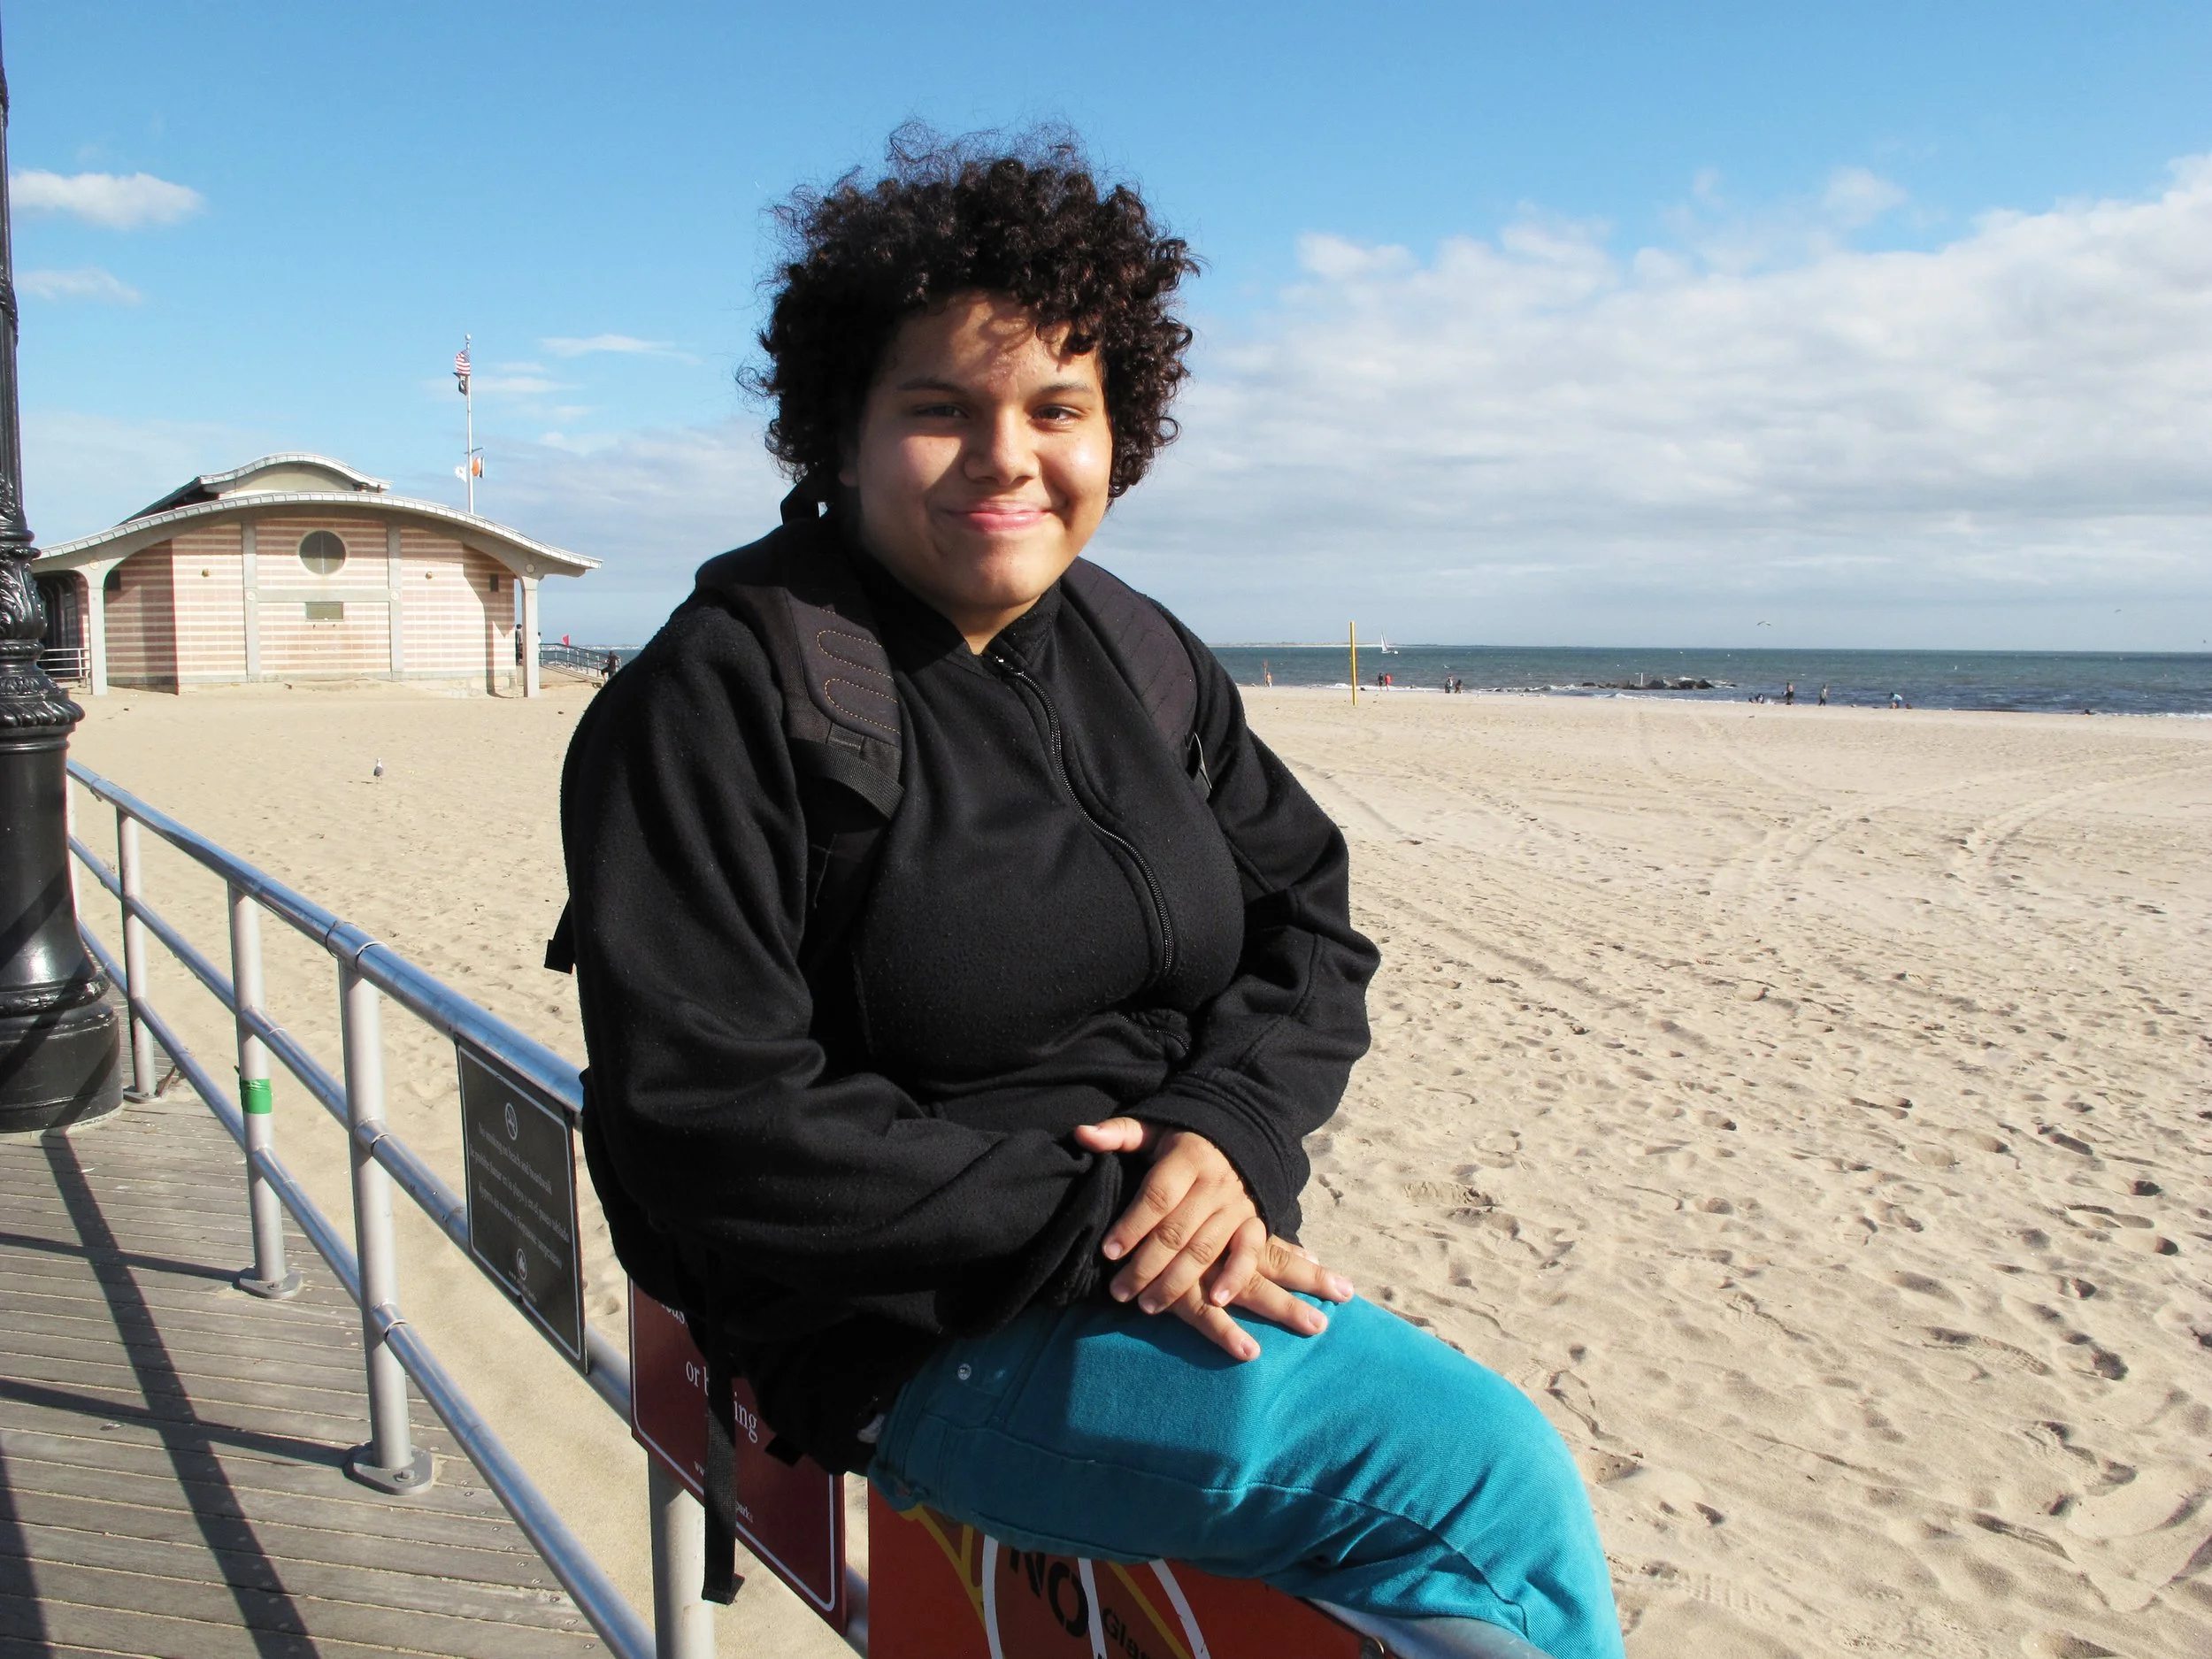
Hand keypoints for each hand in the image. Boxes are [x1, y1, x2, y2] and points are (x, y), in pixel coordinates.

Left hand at [1073, 1118, 1259, 1314]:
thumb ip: (1119, 1134)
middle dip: (1145, 1266)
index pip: (1157, 1197)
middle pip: (1177, 1232)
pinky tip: (1216, 1301)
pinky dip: (1236, 1276)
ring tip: (1147, 1305)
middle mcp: (1215, 1183)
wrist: (1241, 1136)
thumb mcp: (1154, 1128)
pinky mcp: (1255, 1221)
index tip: (1107, 1252)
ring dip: (1176, 1282)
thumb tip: (1081, 1135)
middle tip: (1118, 1292)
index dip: (1131, 1226)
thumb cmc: (1183, 1140)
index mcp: (1188, 1157)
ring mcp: (1237, 1205)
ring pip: (1205, 1249)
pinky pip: (1250, 1251)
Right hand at [1170, 1230, 1355, 1361]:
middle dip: (1309, 1284)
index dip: (1308, 1267)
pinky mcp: (1173, 1291)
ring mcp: (1199, 1269)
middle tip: (1345, 1296)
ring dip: (1282, 1307)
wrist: (1107, 1214)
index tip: (1342, 1287)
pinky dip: (1226, 1334)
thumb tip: (1299, 1255)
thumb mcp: (1196, 1216)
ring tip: (1316, 1325)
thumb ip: (1245, 1237)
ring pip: (1248, 1290)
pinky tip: (1250, 1352)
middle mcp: (1220, 1245)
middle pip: (1272, 1265)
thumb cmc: (1157, 1215)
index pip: (1275, 1249)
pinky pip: (1203, 1315)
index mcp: (1227, 1228)